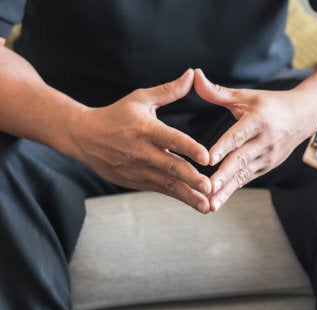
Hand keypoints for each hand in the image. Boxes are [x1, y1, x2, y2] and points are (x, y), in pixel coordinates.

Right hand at [68, 69, 212, 212]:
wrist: (83, 138)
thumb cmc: (117, 115)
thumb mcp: (141, 99)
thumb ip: (169, 90)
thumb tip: (191, 74)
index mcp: (145, 129)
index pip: (170, 138)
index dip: (188, 147)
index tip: (206, 156)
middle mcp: (142, 152)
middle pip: (170, 166)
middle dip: (191, 178)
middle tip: (210, 186)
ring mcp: (139, 170)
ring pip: (168, 184)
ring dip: (189, 196)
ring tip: (208, 205)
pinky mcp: (137, 182)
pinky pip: (161, 190)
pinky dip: (179, 197)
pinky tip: (197, 204)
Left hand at [193, 69, 316, 210]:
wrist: (303, 117)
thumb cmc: (270, 104)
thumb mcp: (246, 95)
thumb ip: (217, 91)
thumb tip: (194, 75)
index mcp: (258, 121)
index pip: (238, 135)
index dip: (224, 147)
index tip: (209, 159)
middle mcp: (265, 141)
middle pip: (241, 160)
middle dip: (224, 175)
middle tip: (208, 188)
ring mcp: (267, 157)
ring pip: (243, 175)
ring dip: (226, 190)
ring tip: (210, 204)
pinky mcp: (266, 167)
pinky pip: (246, 179)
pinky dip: (231, 190)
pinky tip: (216, 201)